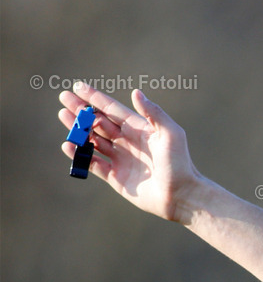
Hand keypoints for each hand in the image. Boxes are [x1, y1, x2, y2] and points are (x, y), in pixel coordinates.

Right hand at [58, 83, 199, 221]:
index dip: (95, 98)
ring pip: (93, 141)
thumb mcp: (171, 134)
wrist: (181, 195)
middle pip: (99, 123)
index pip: (112, 110)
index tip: (78, 86)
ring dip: (78, 129)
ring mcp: (121, 159)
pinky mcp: (116, 177)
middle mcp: (128, 142)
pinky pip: (93, 163)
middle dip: (81, 111)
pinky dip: (80, 155)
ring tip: (63, 116)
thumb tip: (136, 92)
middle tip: (63, 98)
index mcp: (139, 129)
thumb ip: (154, 113)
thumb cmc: (179, 163)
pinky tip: (69, 145)